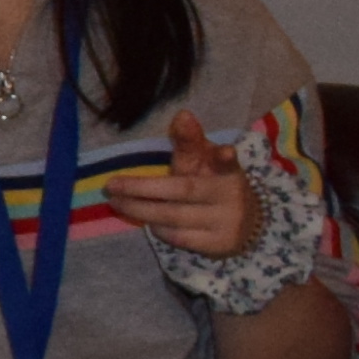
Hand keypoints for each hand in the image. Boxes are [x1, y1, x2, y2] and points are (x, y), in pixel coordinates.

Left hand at [104, 109, 260, 261]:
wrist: (247, 222)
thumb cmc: (213, 182)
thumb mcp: (203, 160)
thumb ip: (189, 140)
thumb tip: (182, 114)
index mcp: (228, 169)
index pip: (225, 161)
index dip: (223, 157)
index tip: (225, 152)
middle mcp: (231, 194)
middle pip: (183, 189)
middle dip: (142, 187)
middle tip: (111, 185)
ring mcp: (227, 222)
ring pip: (174, 215)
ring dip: (140, 209)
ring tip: (116, 201)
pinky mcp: (219, 244)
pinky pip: (178, 237)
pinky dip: (158, 229)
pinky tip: (146, 221)